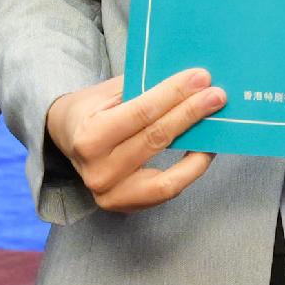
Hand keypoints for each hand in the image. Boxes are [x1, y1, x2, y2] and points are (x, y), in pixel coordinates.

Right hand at [47, 70, 221, 213]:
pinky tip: (204, 150)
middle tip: (217, 96)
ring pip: (166, 176)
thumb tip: (190, 82)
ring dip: (197, 150)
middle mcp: (97, 171)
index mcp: (89, 136)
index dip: (174, 94)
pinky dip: (189, 171)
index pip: (141, 113)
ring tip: (216, 127)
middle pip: (155, 139)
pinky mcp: (125, 206)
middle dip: (190, 114)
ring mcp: (110, 195)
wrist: (67, 138)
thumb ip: (143, 88)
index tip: (201, 78)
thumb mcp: (108, 92)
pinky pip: (167, 191)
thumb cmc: (93, 109)